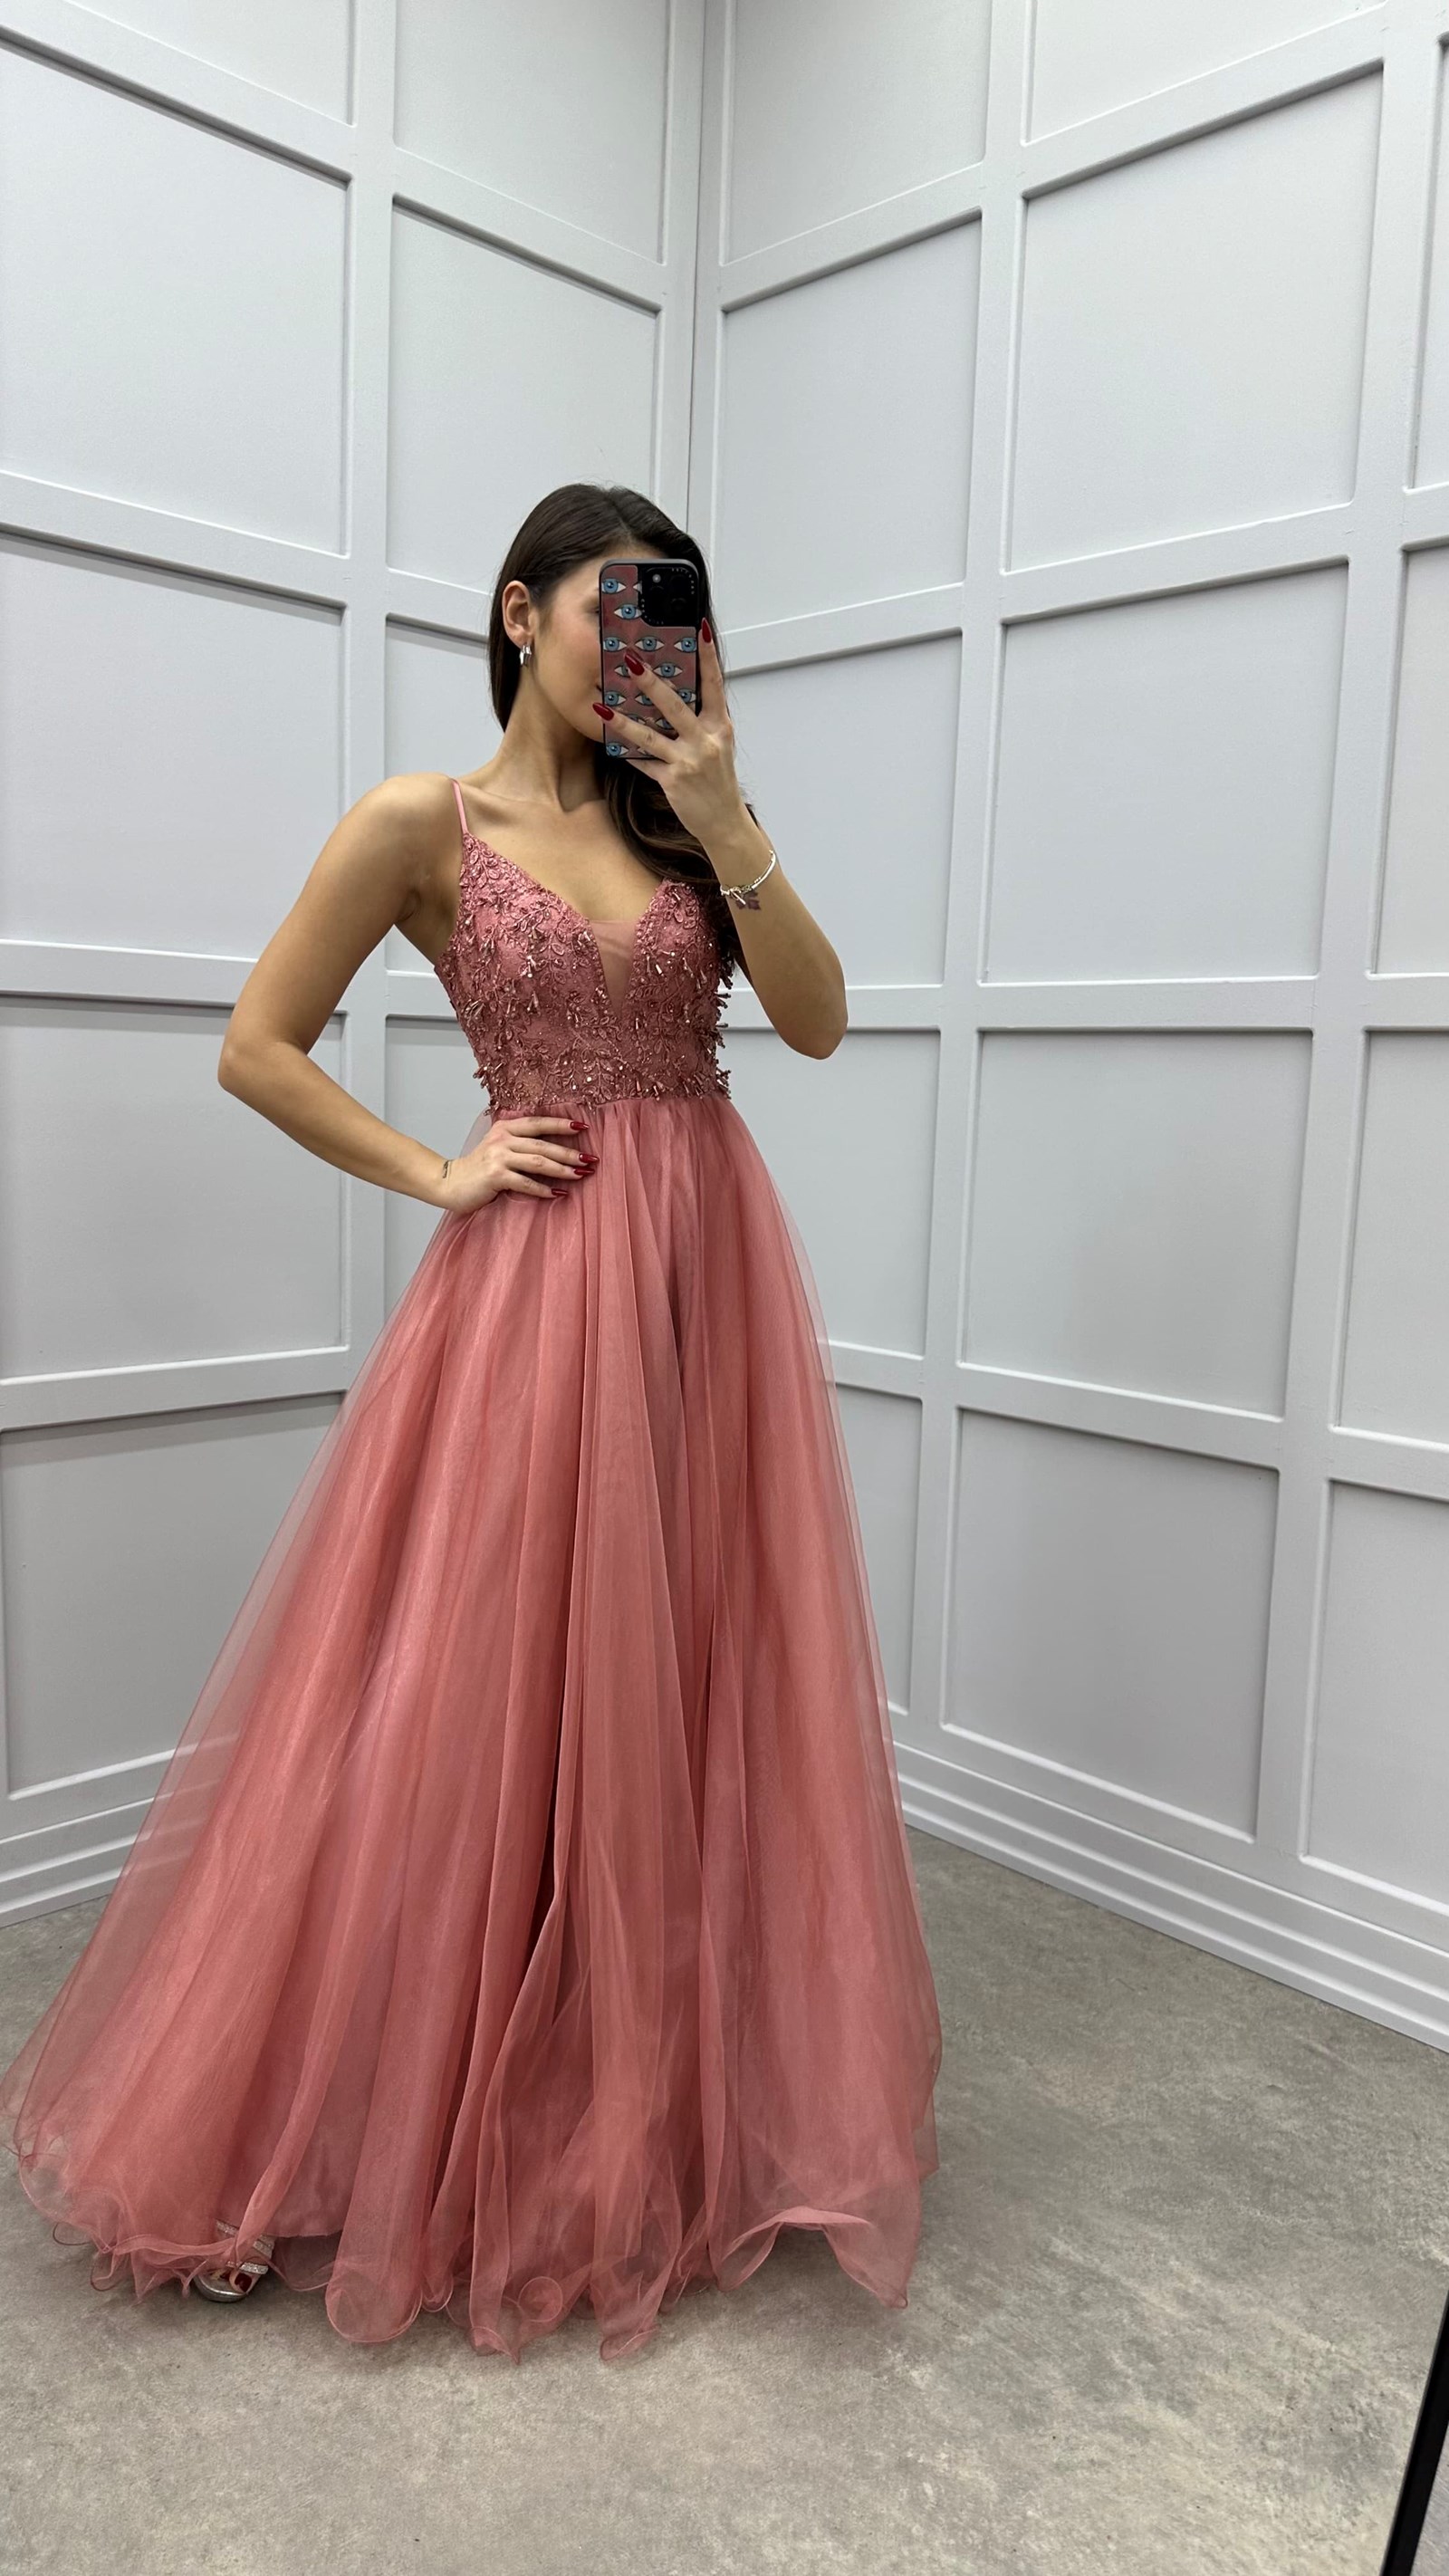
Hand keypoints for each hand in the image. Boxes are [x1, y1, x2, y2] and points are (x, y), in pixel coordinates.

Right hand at [435, 1115, 595, 1210]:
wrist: (449, 1183)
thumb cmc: (479, 1169)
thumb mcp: (498, 1148)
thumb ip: (520, 1143)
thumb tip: (555, 1149)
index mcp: (505, 1128)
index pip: (538, 1123)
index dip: (561, 1124)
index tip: (584, 1127)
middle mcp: (502, 1139)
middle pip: (543, 1144)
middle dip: (570, 1152)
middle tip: (590, 1159)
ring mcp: (498, 1157)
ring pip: (538, 1162)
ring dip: (562, 1169)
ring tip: (581, 1175)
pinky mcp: (495, 1176)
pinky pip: (526, 1183)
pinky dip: (544, 1189)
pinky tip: (559, 1193)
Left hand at [594, 621, 748, 849]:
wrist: (724, 822)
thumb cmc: (719, 781)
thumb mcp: (718, 746)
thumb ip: (703, 721)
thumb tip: (683, 694)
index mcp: (720, 726)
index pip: (714, 684)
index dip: (707, 656)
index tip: (701, 628)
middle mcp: (706, 740)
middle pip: (676, 705)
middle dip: (651, 682)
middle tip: (631, 659)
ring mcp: (688, 761)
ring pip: (651, 735)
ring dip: (624, 720)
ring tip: (603, 705)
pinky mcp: (673, 780)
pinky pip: (644, 763)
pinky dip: (628, 754)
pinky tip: (609, 744)